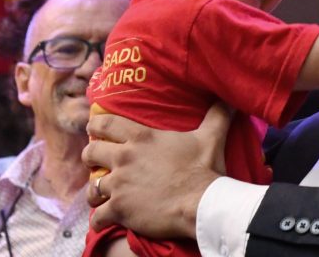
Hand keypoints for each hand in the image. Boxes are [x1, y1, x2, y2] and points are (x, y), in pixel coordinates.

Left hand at [81, 103, 231, 238]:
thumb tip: (229, 98)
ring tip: (99, 195)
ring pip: (92, 187)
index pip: (106, 124)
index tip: (93, 129)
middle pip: (91, 152)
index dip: (96, 125)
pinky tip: (105, 220)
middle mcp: (125, 158)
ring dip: (95, 191)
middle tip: (95, 162)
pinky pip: (98, 216)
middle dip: (90, 157)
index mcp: (142, 138)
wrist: (201, 203)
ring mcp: (120, 185)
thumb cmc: (204, 169)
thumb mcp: (211, 136)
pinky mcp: (119, 209)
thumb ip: (216, 115)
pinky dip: (100, 220)